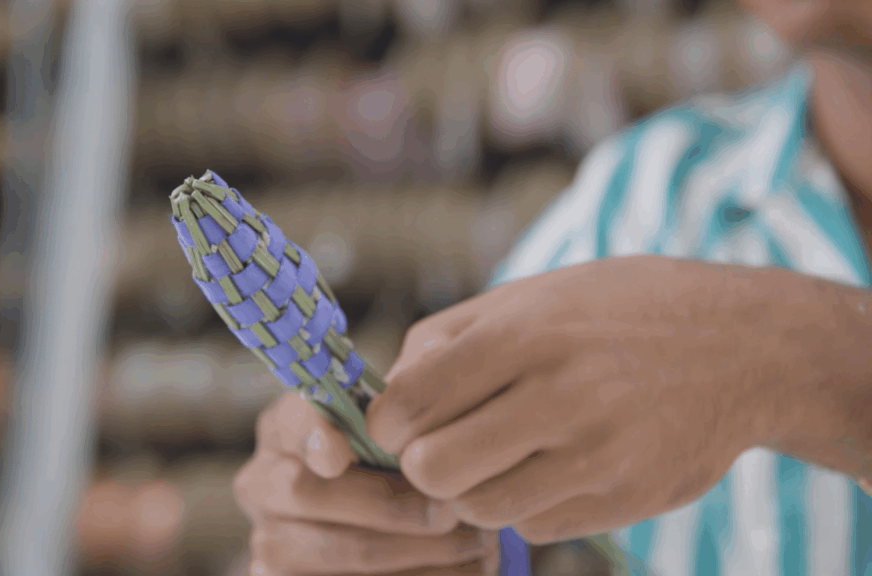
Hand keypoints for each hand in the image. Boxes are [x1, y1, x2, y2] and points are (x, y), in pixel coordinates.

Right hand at [232, 393, 500, 575]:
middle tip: (450, 511)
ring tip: (477, 543)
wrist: (390, 526)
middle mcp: (263, 484)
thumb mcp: (399, 420)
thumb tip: (426, 378)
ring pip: (337, 550)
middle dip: (386, 506)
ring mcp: (272, 543)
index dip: (313, 435)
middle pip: (306, 494)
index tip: (339, 454)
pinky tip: (466, 568)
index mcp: (284, 428)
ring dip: (413, 551)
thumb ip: (407, 394)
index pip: (292, 423)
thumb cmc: (402, 459)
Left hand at [366, 255, 825, 543]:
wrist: (745, 346)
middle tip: (442, 445)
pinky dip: (524, 504)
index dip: (386, 423)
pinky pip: (532, 526)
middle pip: (432, 469)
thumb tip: (391, 396)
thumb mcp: (532, 294)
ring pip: (478, 508)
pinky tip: (549, 466)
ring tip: (496, 455)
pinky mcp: (624, 500)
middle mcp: (559, 395)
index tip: (401, 423)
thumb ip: (448, 337)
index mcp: (524, 333)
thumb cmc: (619, 312)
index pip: (408, 403)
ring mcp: (597, 455)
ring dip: (470, 490)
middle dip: (421, 464)